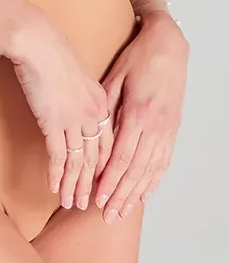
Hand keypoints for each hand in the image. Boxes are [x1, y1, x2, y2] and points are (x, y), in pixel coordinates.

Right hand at [10, 10, 111, 211]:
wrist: (37, 41)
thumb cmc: (49, 49)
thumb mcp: (73, 71)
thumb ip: (77, 92)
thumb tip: (71, 103)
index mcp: (100, 102)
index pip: (108, 143)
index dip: (104, 166)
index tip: (100, 182)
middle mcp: (92, 115)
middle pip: (96, 158)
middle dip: (91, 184)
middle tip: (87, 203)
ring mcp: (74, 119)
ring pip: (78, 162)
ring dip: (74, 185)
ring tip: (71, 204)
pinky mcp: (53, 121)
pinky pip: (58, 155)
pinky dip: (57, 174)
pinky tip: (54, 187)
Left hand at [94, 11, 188, 222]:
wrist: (168, 48)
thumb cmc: (137, 59)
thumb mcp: (115, 77)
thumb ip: (104, 105)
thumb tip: (90, 129)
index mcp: (137, 114)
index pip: (121, 156)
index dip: (108, 180)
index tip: (96, 196)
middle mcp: (155, 127)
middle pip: (136, 170)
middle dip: (120, 194)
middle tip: (106, 215)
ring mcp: (167, 130)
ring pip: (151, 170)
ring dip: (136, 193)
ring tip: (122, 211)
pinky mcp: (173, 129)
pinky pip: (163, 161)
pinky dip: (153, 180)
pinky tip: (145, 193)